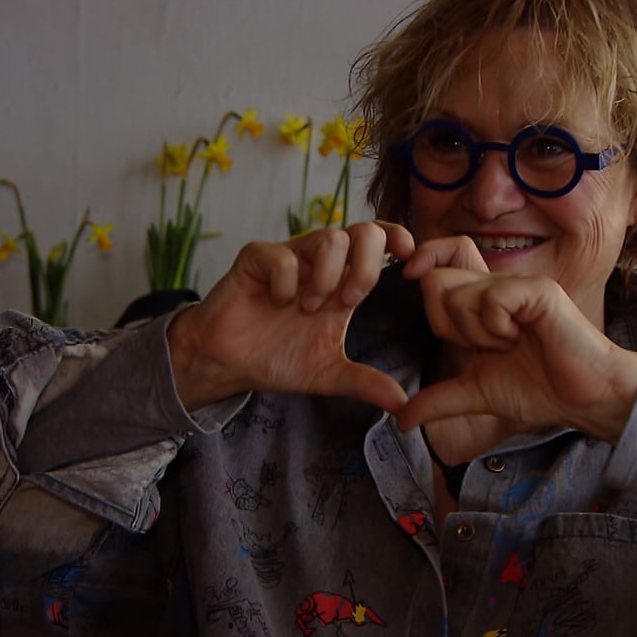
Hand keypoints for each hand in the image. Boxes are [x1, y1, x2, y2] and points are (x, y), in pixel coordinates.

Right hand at [168, 221, 415, 411]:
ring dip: (326, 277)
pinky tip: (276, 303)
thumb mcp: (329, 374)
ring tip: (308, 308)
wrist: (227, 363)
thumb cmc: (276, 358)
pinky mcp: (257, 258)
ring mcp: (290, 256)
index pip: (381, 240)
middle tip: (349, 301)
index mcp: (343, 280)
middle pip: (364, 231)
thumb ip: (365, 383)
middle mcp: (321, 262)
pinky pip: (284, 257)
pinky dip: (286, 283)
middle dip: (366, 267)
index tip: (408, 268)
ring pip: (329, 237)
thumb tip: (403, 405)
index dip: (400, 240)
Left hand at [395, 269, 636, 442]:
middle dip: (449, 325)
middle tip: (483, 346)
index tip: (433, 316)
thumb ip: (439, 400)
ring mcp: (517, 285)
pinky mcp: (537, 290)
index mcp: (481, 303)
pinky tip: (521, 338)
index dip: (428, 296)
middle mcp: (496, 286)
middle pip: (437, 281)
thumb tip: (400, 420)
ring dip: (478, 333)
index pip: (434, 274)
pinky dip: (498, 327)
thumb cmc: (539, 391)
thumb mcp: (477, 394)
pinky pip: (491, 299)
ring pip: (460, 294)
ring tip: (509, 345)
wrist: (584, 398)